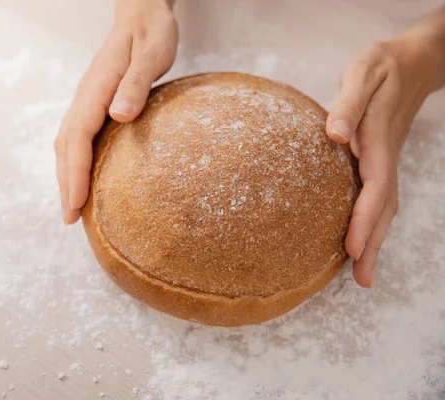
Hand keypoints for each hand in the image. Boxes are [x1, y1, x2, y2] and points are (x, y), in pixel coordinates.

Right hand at [54, 0, 177, 224]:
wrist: (141, 15)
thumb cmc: (151, 33)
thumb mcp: (151, 54)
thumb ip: (136, 83)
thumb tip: (119, 114)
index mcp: (96, 89)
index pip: (78, 137)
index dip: (74, 172)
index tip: (75, 203)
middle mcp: (85, 97)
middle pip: (66, 146)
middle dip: (65, 183)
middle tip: (69, 219)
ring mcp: (86, 101)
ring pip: (67, 144)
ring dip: (66, 175)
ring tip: (71, 207)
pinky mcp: (94, 103)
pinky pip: (77, 137)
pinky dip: (74, 162)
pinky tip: (82, 177)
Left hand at [326, 29, 443, 286]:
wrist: (412, 63)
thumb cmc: (382, 67)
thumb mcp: (364, 74)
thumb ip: (349, 105)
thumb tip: (334, 135)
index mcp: (378, 140)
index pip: (374, 187)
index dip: (364, 220)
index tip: (353, 249)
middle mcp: (386, 156)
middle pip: (383, 207)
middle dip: (374, 243)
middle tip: (363, 280)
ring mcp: (387, 160)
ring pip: (385, 206)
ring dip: (376, 239)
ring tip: (364, 273)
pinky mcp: (382, 160)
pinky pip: (381, 197)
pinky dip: (374, 222)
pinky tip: (364, 237)